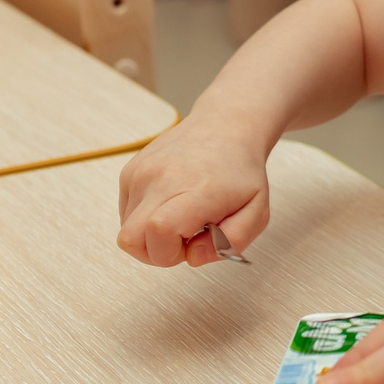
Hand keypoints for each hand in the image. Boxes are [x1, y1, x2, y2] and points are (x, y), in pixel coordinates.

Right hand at [113, 111, 272, 268]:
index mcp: (196, 190)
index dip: (170, 254)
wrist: (225, 126)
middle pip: (130, 240)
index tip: (193, 243)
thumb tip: (193, 257)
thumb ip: (232, 243)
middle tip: (186, 236)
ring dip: (152, 236)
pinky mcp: (130, 171)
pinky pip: (126, 213)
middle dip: (156, 253)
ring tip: (180, 216)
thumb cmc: (241, 171)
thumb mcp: (257, 213)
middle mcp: (160, 179)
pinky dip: (145, 218)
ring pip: (127, 230)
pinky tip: (170, 202)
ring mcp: (141, 173)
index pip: (159, 231)